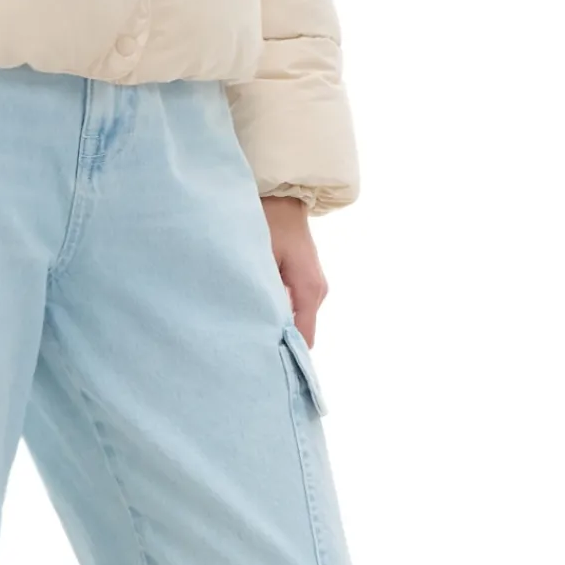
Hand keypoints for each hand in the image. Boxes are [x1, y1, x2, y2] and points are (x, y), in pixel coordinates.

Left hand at [262, 195, 327, 345]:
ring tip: (248, 328)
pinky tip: (257, 309)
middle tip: (247, 347)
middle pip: (300, 331)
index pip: (304, 338)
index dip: (287, 355)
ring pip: (297, 319)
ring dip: (276, 323)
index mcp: (309, 289)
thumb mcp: (260, 260)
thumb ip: (262, 296)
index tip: (265, 368)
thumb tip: (259, 329)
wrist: (281, 196)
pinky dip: (278, 311)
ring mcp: (314, 285)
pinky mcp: (307, 280)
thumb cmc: (267, 224)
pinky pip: (295, 306)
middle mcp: (317, 291)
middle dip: (278, 339)